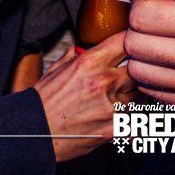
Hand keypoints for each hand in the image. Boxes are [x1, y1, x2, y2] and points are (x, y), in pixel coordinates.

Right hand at [35, 31, 133, 162]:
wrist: (33, 132)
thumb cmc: (44, 101)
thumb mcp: (57, 67)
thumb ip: (77, 53)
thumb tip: (85, 45)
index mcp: (90, 62)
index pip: (126, 42)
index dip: (134, 42)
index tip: (136, 45)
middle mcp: (103, 82)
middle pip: (139, 69)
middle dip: (138, 71)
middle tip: (134, 75)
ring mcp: (110, 108)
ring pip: (140, 95)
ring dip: (135, 95)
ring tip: (127, 96)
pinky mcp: (113, 130)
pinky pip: (136, 120)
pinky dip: (133, 118)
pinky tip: (125, 116)